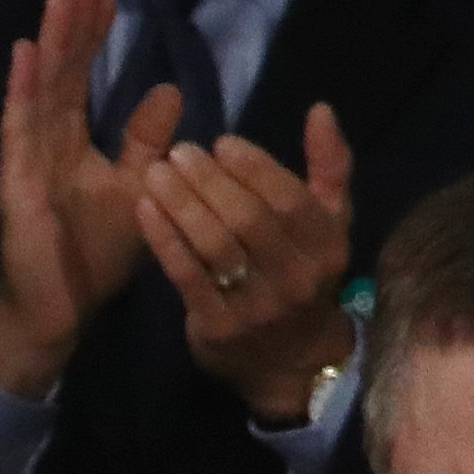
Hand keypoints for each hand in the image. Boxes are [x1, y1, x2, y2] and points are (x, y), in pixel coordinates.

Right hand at [0, 0, 177, 401]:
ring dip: (47, 45)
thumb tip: (169, 90)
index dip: (91, 38)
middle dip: (71, 29)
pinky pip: (18, 130)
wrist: (56, 314)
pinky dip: (19, 90)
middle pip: (59, 76)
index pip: (80, 81)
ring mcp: (26, 164)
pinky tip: (24, 53)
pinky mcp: (16, 185)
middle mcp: (45, 147)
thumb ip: (145, 142)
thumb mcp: (136, 189)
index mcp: (71, 146)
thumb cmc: (92, 259)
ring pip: (39, 92)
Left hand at [142, 108, 359, 418]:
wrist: (291, 363)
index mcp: (326, 246)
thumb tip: (320, 109)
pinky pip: (186, 275)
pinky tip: (144, 210)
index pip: (288, 198)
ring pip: (214, 246)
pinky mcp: (217, 328)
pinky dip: (164, 239)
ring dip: (180, 205)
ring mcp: (255, 306)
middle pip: (246, 219)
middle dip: (209, 181)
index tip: (221, 143)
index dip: (254, 167)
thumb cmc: (305, 277)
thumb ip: (329, 167)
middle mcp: (294, 277)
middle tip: (178, 151)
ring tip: (155, 173)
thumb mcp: (329, 223)